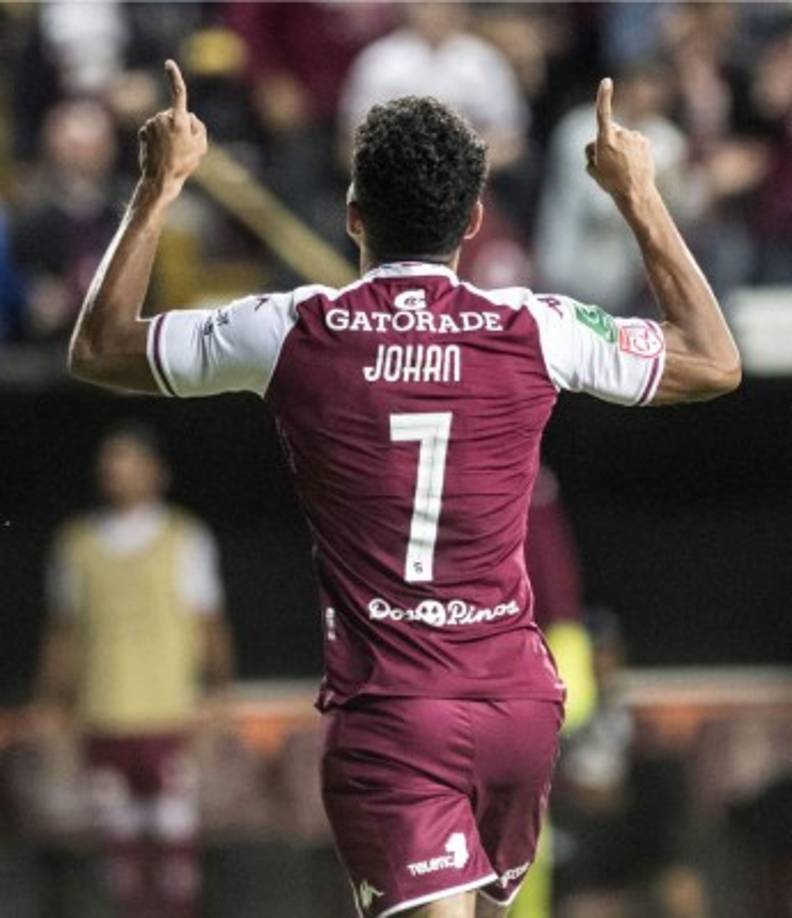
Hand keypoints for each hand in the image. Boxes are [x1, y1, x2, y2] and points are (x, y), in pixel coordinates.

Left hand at [138, 59, 207, 202]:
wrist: (160, 180)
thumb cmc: (183, 164)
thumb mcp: (201, 147)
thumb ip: (199, 127)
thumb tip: (189, 115)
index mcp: (178, 121)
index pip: (178, 93)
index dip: (175, 77)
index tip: (169, 63)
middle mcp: (162, 119)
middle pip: (174, 115)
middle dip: (179, 126)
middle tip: (181, 148)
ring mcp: (151, 125)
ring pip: (164, 123)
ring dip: (168, 134)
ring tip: (170, 153)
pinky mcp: (143, 132)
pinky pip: (154, 131)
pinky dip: (158, 138)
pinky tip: (159, 152)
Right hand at [585, 78, 655, 201]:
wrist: (635, 192)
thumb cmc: (611, 182)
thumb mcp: (592, 169)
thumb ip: (591, 153)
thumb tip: (598, 144)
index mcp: (605, 140)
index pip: (603, 114)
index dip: (603, 97)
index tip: (606, 81)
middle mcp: (621, 134)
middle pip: (610, 131)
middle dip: (607, 141)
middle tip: (607, 163)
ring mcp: (635, 137)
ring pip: (623, 137)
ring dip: (621, 147)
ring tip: (623, 167)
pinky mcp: (645, 141)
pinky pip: (634, 142)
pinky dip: (632, 149)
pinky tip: (633, 163)